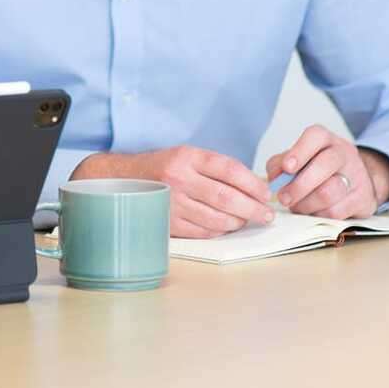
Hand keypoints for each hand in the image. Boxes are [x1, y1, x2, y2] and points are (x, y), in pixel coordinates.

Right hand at [73, 147, 273, 238]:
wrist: (122, 179)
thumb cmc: (161, 168)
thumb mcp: (186, 155)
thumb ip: (216, 168)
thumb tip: (253, 187)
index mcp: (187, 157)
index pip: (230, 169)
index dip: (253, 184)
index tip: (266, 193)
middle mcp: (179, 178)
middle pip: (227, 198)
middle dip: (253, 209)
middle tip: (266, 215)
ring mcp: (172, 203)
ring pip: (217, 218)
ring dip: (238, 222)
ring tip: (247, 220)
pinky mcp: (168, 222)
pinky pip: (203, 231)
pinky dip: (220, 230)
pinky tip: (226, 226)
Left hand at [263, 125, 388, 220]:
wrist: (357, 181)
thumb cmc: (320, 168)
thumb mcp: (299, 159)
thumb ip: (280, 164)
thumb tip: (274, 179)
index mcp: (326, 140)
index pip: (315, 136)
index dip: (299, 151)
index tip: (287, 168)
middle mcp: (344, 154)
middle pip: (324, 165)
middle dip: (299, 185)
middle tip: (283, 198)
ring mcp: (357, 176)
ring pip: (328, 192)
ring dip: (306, 204)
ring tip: (296, 206)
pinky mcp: (363, 199)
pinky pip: (336, 212)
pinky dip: (318, 214)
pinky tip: (313, 211)